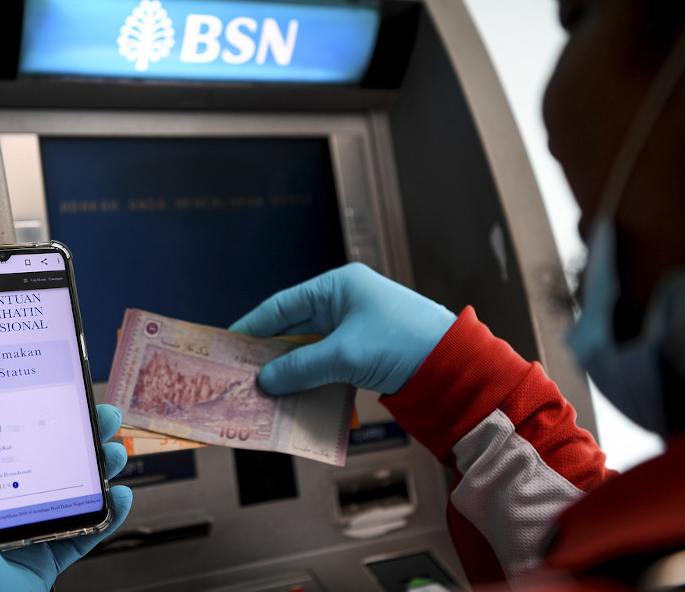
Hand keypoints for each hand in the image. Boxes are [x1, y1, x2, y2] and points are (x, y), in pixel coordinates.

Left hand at [0, 379, 132, 590]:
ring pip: (71, 493)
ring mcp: (22, 538)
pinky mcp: (46, 565)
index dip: (26, 409)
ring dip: (101, 470)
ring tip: (118, 451)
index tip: (51, 383)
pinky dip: (111, 516)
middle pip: (44, 460)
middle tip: (101, 413)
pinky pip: (86, 535)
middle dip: (77, 434)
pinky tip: (125, 495)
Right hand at [229, 263, 455, 394]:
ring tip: (263, 391)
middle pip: (295, 327)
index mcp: (339, 286)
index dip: (253, 326)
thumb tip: (264, 380)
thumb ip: (300, 367)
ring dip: (291, 370)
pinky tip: (295, 397)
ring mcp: (357, 327)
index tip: (229, 346)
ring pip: (311, 348)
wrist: (455, 365)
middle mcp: (346, 302)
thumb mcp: (344, 355)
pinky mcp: (367, 352)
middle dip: (270, 353)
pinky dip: (312, 379)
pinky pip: (329, 363)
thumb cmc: (400, 343)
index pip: (283, 304)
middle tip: (241, 375)